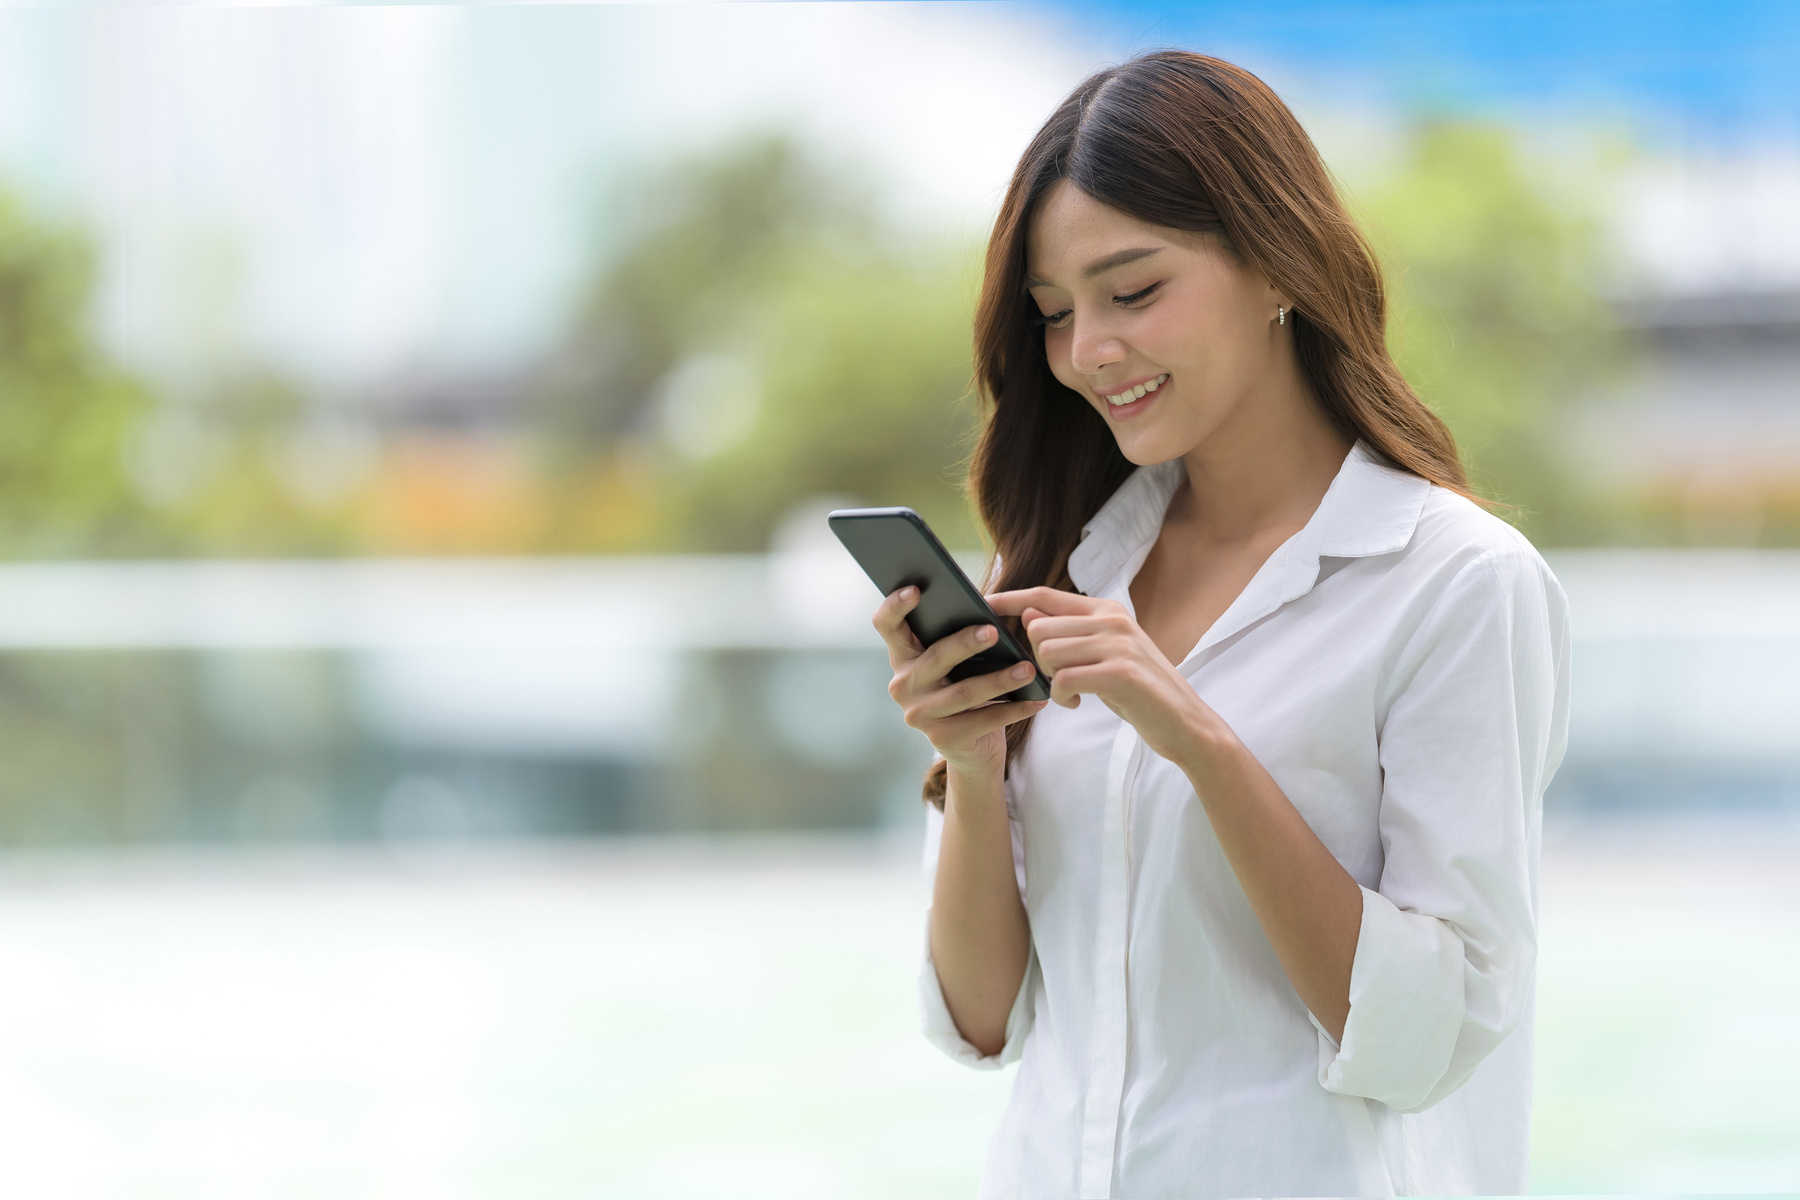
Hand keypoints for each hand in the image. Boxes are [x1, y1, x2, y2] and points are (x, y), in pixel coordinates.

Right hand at [872, 586, 1048, 778]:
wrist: (972, 748)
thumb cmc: (966, 689)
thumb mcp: (957, 663)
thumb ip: (958, 637)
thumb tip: (987, 612)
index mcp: (903, 656)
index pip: (887, 626)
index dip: (895, 607)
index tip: (915, 589)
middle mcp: (902, 685)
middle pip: (935, 658)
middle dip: (965, 643)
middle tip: (994, 631)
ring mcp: (919, 715)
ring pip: (962, 692)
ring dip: (999, 680)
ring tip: (1028, 669)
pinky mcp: (942, 740)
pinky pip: (983, 720)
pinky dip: (1013, 709)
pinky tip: (1035, 699)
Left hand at [987, 587, 1221, 769]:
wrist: (1185, 723)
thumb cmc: (1139, 691)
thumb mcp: (1103, 655)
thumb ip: (1070, 633)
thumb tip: (1029, 614)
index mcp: (1106, 610)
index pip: (1045, 595)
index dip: (1010, 598)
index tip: (984, 601)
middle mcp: (1111, 620)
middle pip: (1039, 628)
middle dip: (1037, 660)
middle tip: (1059, 679)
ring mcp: (1117, 644)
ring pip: (1047, 653)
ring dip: (1050, 680)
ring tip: (1072, 692)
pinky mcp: (1120, 673)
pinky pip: (1063, 680)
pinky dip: (1062, 697)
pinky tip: (1079, 703)